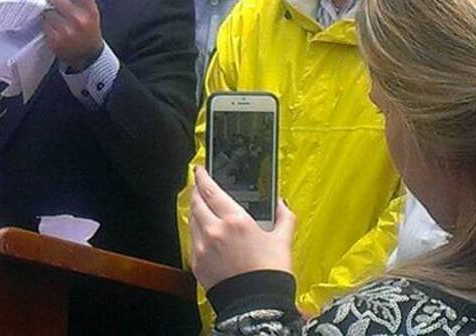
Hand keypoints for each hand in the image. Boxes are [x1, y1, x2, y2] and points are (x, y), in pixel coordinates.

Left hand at [42, 0, 103, 69]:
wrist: (89, 57)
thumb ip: (84, 0)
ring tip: (55, 16)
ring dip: (49, 12)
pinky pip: (44, 25)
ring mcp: (66, 32)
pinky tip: (53, 27)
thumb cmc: (89, 32)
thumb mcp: (92, 15)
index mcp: (90, 12)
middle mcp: (79, 21)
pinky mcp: (55, 41)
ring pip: (48, 12)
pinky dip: (46, 25)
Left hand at [189, 166, 294, 288]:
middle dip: (196, 190)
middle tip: (200, 186)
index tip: (200, 169)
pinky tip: (205, 232)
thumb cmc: (270, 273)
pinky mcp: (197, 262)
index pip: (210, 189)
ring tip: (203, 208)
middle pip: (196, 201)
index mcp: (235, 220)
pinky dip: (196, 232)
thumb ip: (284, 217)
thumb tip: (281, 203)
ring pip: (192, 219)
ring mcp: (203, 247)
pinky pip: (192, 240)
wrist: (258, 305)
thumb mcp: (283, 240)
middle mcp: (214, 230)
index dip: (202, 176)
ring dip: (196, 210)